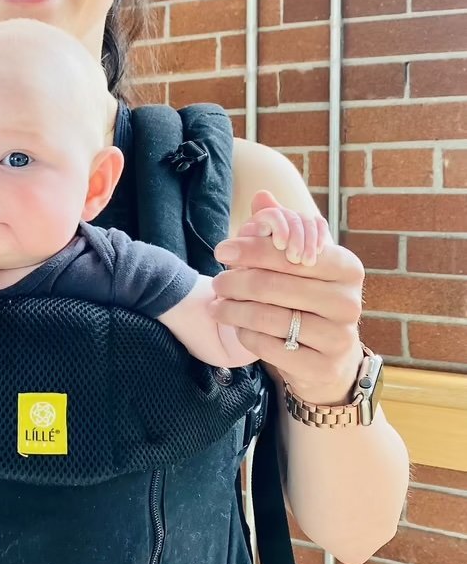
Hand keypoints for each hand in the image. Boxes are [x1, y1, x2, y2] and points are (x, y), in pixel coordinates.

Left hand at [210, 190, 364, 402]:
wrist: (330, 360)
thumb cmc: (310, 302)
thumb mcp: (301, 265)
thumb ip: (281, 231)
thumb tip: (261, 196)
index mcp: (347, 268)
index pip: (291, 253)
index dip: (252, 250)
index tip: (221, 250)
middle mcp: (349, 302)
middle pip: (275, 286)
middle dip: (236, 282)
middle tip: (215, 282)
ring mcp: (339, 337)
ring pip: (269, 318)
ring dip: (234, 311)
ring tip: (216, 306)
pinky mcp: (322, 367)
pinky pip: (270, 347)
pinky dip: (247, 336)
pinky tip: (238, 328)